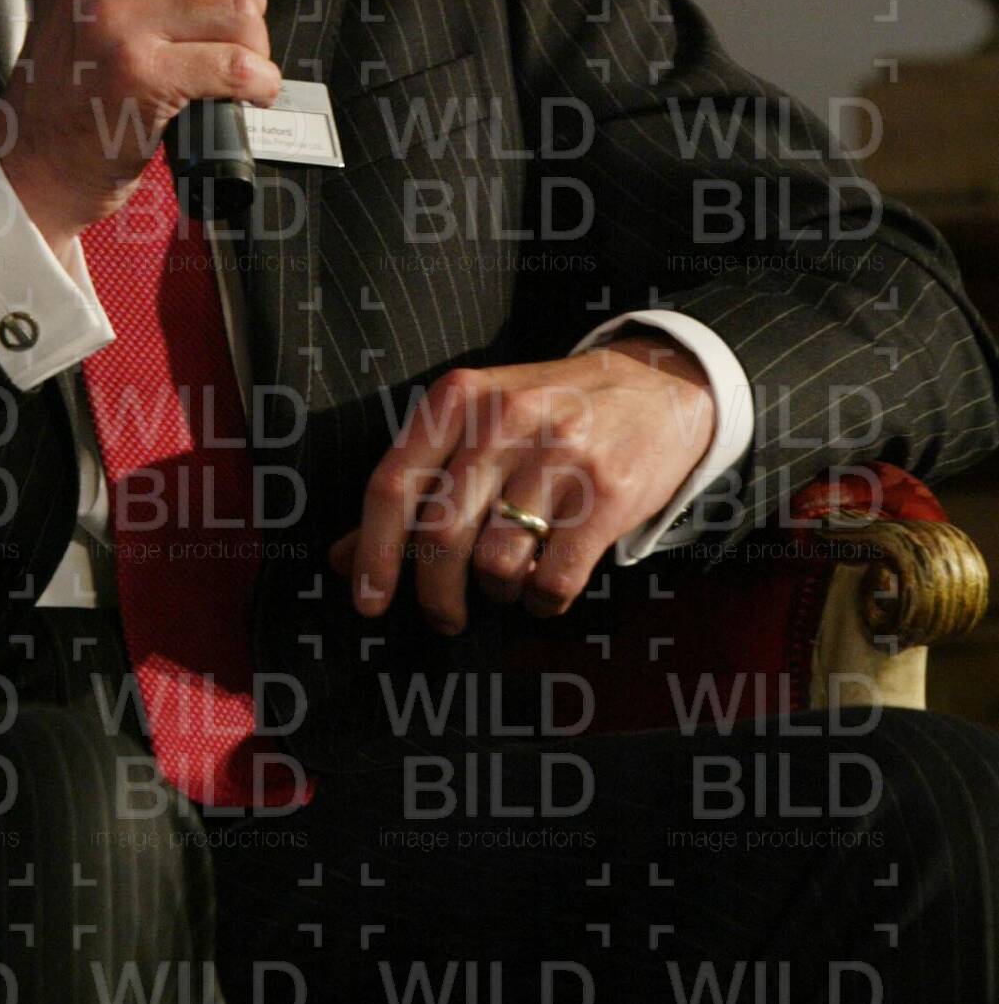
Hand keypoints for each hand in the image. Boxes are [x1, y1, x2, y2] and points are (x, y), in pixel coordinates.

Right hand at [0, 0, 292, 251]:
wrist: (37, 158)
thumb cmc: (81, 80)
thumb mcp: (119, 0)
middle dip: (249, 1)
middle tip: (227, 39)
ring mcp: (115, 17)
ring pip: (241, 7)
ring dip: (254, 47)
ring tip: (232, 70)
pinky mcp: (139, 72)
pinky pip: (237, 63)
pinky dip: (258, 83)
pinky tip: (244, 95)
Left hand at [326, 335, 715, 632]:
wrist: (659, 386)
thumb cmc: (549, 414)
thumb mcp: (475, 423)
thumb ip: (414, 484)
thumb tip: (344, 560)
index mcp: (459, 399)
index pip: (394, 483)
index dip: (374, 552)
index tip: (367, 601)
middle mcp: (504, 420)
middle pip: (440, 533)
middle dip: (434, 594)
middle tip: (443, 618)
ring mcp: (558, 455)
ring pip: (495, 563)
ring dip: (497, 593)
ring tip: (508, 582)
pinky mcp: (607, 494)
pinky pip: (554, 580)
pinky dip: (543, 602)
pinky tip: (546, 587)